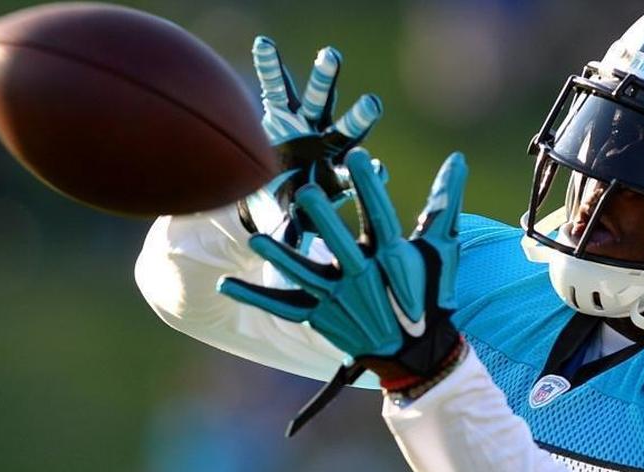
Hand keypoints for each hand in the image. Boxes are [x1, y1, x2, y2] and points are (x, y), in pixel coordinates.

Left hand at [220, 148, 467, 387]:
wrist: (417, 350)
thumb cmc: (430, 291)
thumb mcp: (441, 246)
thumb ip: (445, 201)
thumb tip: (458, 158)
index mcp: (393, 257)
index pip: (380, 216)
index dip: (369, 186)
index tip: (357, 156)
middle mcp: (364, 278)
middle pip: (341, 246)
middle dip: (325, 220)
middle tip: (307, 192)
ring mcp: (338, 300)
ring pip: (307, 275)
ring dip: (283, 256)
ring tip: (259, 237)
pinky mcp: (319, 317)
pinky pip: (282, 307)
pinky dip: (254, 297)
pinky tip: (225, 283)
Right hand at [249, 36, 384, 237]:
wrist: (266, 191)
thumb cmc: (287, 212)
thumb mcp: (292, 226)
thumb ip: (294, 235)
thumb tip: (295, 254)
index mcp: (336, 176)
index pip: (355, 176)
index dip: (367, 174)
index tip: (380, 170)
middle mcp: (325, 146)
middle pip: (346, 130)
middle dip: (359, 118)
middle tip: (374, 105)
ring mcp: (304, 126)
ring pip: (317, 100)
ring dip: (324, 78)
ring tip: (332, 55)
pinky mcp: (279, 113)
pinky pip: (275, 87)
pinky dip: (270, 66)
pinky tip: (264, 44)